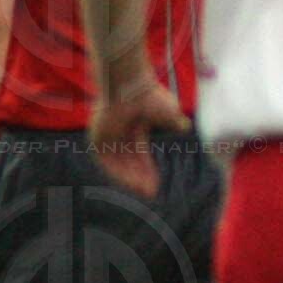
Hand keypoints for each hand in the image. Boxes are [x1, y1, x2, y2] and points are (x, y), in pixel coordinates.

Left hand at [88, 80, 189, 198]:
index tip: (156, 185)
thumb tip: (186, 127)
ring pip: (118, 165)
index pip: (139, 154)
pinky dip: (119, 174)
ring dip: (131, 179)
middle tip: (151, 192)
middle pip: (128, 162)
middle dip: (140, 178)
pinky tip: (133, 183)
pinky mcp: (96, 139)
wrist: (131, 89)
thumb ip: (175, 123)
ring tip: (145, 191)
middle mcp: (118, 133)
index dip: (148, 170)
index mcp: (133, 126)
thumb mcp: (170, 113)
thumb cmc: (150, 96)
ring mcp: (106, 137)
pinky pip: (106, 163)